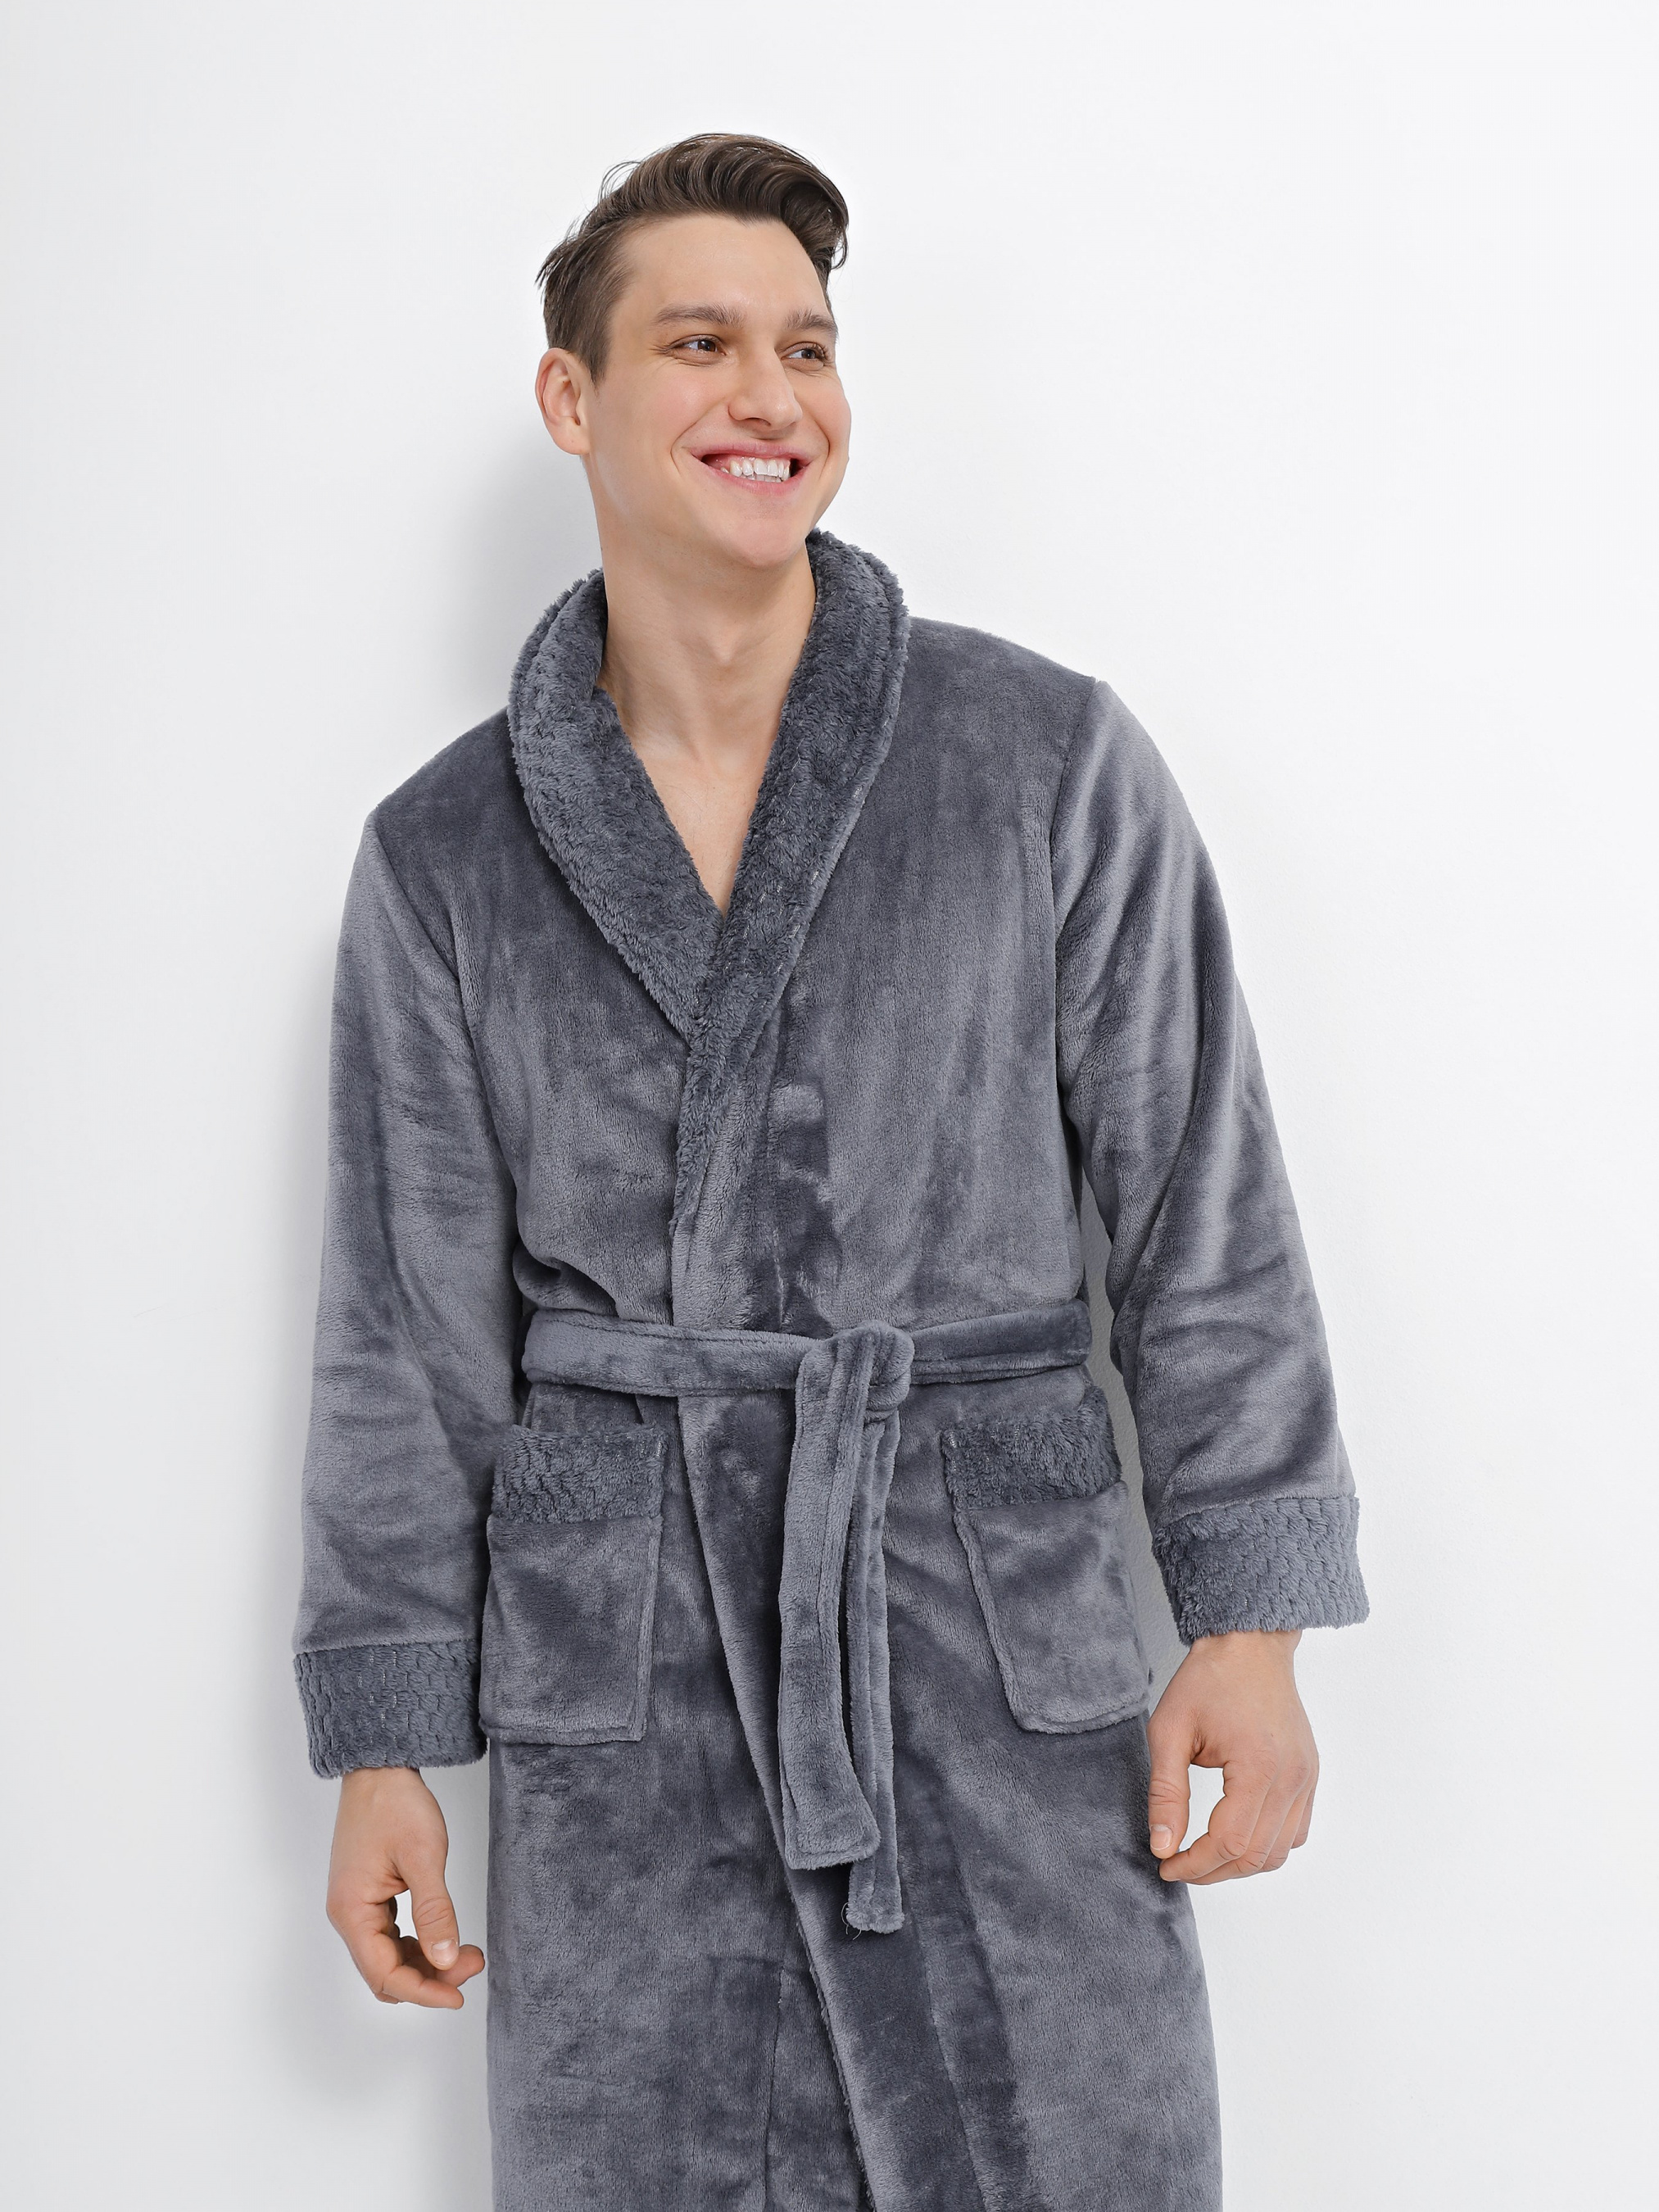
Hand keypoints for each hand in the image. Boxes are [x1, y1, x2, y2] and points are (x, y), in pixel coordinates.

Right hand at [326, 1766, 484, 2006]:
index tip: (459, 1996)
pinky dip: (417, 1944)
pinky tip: (444, 1936)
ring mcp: (356, 1906)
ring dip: (426, 1962)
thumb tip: (445, 1959)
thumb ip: (435, 1912)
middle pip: (385, 1972)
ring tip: (467, 1952)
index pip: (385, 1975)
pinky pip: (390, 1937)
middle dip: (429, 1978)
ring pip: (389, 1957)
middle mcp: (347, 1915)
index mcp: (352, 1911)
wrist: (380, 1769)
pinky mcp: (368, 1896)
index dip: (423, 1992)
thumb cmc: (396, 1805)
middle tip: (472, 1963)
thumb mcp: (423, 1857)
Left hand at [1146, 1629, 1317, 1883]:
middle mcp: (1292, 1778)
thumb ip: (1166, 1794)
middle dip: (1214, 1871)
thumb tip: (1163, 1846)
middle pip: (1257, 1855)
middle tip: (1179, 1865)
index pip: (1230, 1843)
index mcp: (1258, 1766)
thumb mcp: (1170, 1731)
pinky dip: (1268, 1845)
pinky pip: (1297, 1832)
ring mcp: (1307, 1778)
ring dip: (1241, 1864)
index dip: (1195, 1865)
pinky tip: (1237, 1836)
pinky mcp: (1310, 1775)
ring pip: (1281, 1852)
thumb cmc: (1209, 1680)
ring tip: (1204, 1856)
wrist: (1249, 1645)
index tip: (1167, 1865)